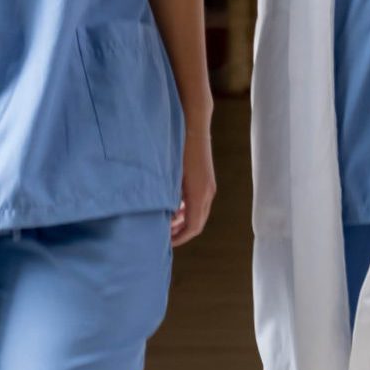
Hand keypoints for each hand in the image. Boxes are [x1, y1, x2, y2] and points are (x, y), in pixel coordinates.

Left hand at [171, 129, 215, 246]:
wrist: (194, 126)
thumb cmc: (179, 149)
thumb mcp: (170, 176)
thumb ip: (168, 198)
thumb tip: (161, 218)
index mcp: (199, 194)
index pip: (193, 227)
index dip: (179, 238)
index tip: (165, 243)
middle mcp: (207, 193)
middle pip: (197, 223)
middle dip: (181, 233)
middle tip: (163, 238)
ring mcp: (209, 186)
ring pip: (198, 213)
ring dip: (184, 221)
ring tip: (166, 224)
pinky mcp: (206, 180)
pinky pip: (198, 203)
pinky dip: (187, 210)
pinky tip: (172, 207)